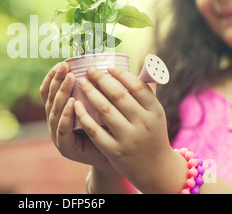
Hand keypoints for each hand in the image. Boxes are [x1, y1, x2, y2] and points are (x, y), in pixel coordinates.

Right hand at [40, 62, 112, 170]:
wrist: (114, 157)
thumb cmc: (107, 128)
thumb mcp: (97, 104)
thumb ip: (93, 88)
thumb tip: (100, 61)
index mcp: (59, 111)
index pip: (49, 91)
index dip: (52, 76)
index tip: (61, 62)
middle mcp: (54, 122)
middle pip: (50, 98)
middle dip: (57, 80)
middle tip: (65, 65)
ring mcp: (57, 135)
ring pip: (55, 111)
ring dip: (62, 93)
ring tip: (70, 78)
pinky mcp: (65, 148)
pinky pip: (63, 129)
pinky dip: (66, 115)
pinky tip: (72, 103)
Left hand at [74, 65, 185, 193]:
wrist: (155, 168)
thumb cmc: (152, 133)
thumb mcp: (155, 113)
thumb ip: (146, 91)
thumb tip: (142, 63)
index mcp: (155, 111)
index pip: (137, 86)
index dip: (121, 74)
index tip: (108, 65)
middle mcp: (143, 123)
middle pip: (119, 96)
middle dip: (101, 80)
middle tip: (89, 70)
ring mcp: (129, 138)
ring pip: (105, 110)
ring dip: (90, 93)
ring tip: (81, 82)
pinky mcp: (114, 151)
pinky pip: (95, 130)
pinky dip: (84, 115)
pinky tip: (76, 104)